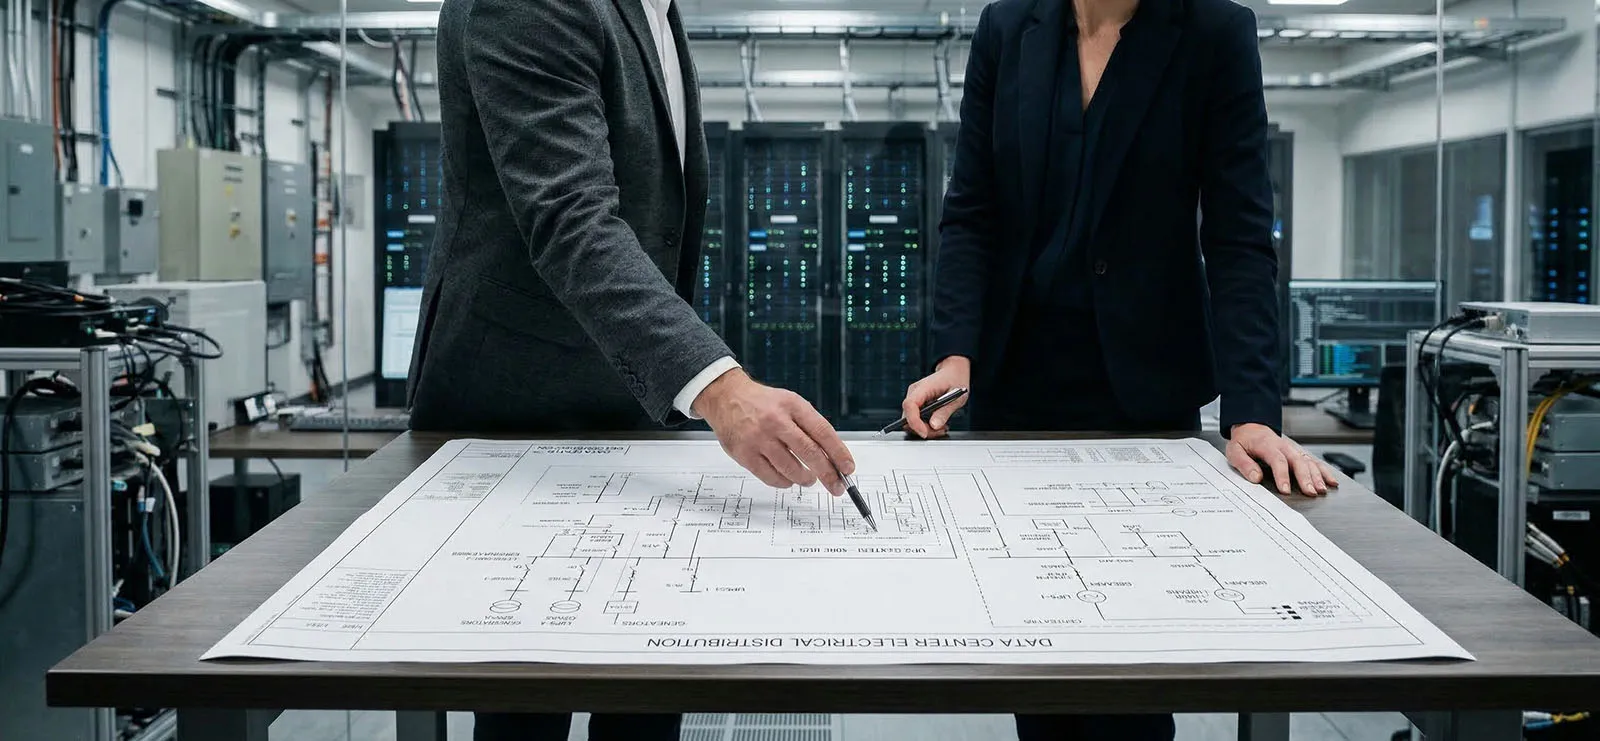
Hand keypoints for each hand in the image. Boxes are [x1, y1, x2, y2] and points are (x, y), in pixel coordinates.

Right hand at [694, 369, 854, 495]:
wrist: (726, 397)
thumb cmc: (763, 404)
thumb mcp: (791, 403)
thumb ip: (810, 426)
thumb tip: (833, 457)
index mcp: (792, 406)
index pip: (823, 432)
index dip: (839, 453)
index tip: (848, 468)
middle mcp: (776, 421)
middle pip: (810, 453)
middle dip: (828, 473)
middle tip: (837, 485)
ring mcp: (759, 439)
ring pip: (791, 469)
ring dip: (805, 479)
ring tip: (809, 479)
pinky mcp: (745, 454)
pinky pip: (772, 477)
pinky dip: (785, 482)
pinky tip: (788, 478)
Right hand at [900, 356, 971, 438]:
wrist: (953, 371)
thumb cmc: (956, 380)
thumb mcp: (957, 397)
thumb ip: (945, 411)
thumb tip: (934, 426)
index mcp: (923, 387)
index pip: (910, 405)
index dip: (914, 421)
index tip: (925, 433)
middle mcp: (914, 392)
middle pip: (908, 417)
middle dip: (923, 428)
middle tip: (941, 430)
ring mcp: (914, 398)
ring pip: (910, 421)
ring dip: (925, 428)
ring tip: (942, 427)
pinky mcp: (916, 404)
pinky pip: (915, 419)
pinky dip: (925, 425)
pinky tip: (938, 423)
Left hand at [1225, 423, 1339, 496]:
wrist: (1252, 427)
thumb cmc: (1244, 441)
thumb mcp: (1234, 451)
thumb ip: (1244, 464)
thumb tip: (1256, 478)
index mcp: (1267, 445)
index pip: (1277, 460)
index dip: (1282, 475)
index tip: (1285, 490)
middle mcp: (1284, 446)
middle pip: (1298, 461)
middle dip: (1305, 477)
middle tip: (1310, 492)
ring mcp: (1293, 450)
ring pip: (1308, 461)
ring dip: (1317, 476)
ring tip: (1321, 490)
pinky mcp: (1299, 454)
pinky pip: (1314, 461)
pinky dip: (1325, 471)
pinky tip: (1332, 482)